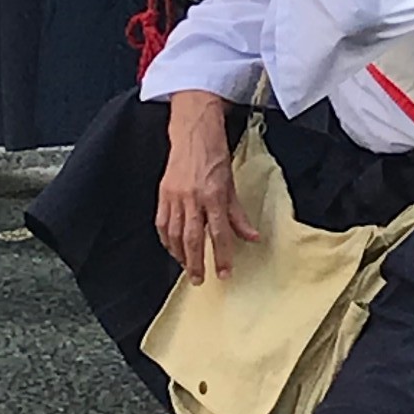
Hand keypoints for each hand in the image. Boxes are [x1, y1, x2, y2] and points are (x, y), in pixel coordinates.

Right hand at [155, 94, 259, 282]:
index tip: (224, 273)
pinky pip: (161, 223)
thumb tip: (252, 237)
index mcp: (213, 195)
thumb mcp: (231, 185)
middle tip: (200, 280)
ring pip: (174, 234)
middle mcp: (193, 197)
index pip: (218, 232)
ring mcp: (175, 196)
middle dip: (196, 262)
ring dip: (180, 255)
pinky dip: (166, 240)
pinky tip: (172, 249)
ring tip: (187, 268)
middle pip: (192, 238)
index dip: (222, 256)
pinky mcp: (163, 193)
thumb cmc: (215, 157)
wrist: (193, 133)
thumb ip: (239, 215)